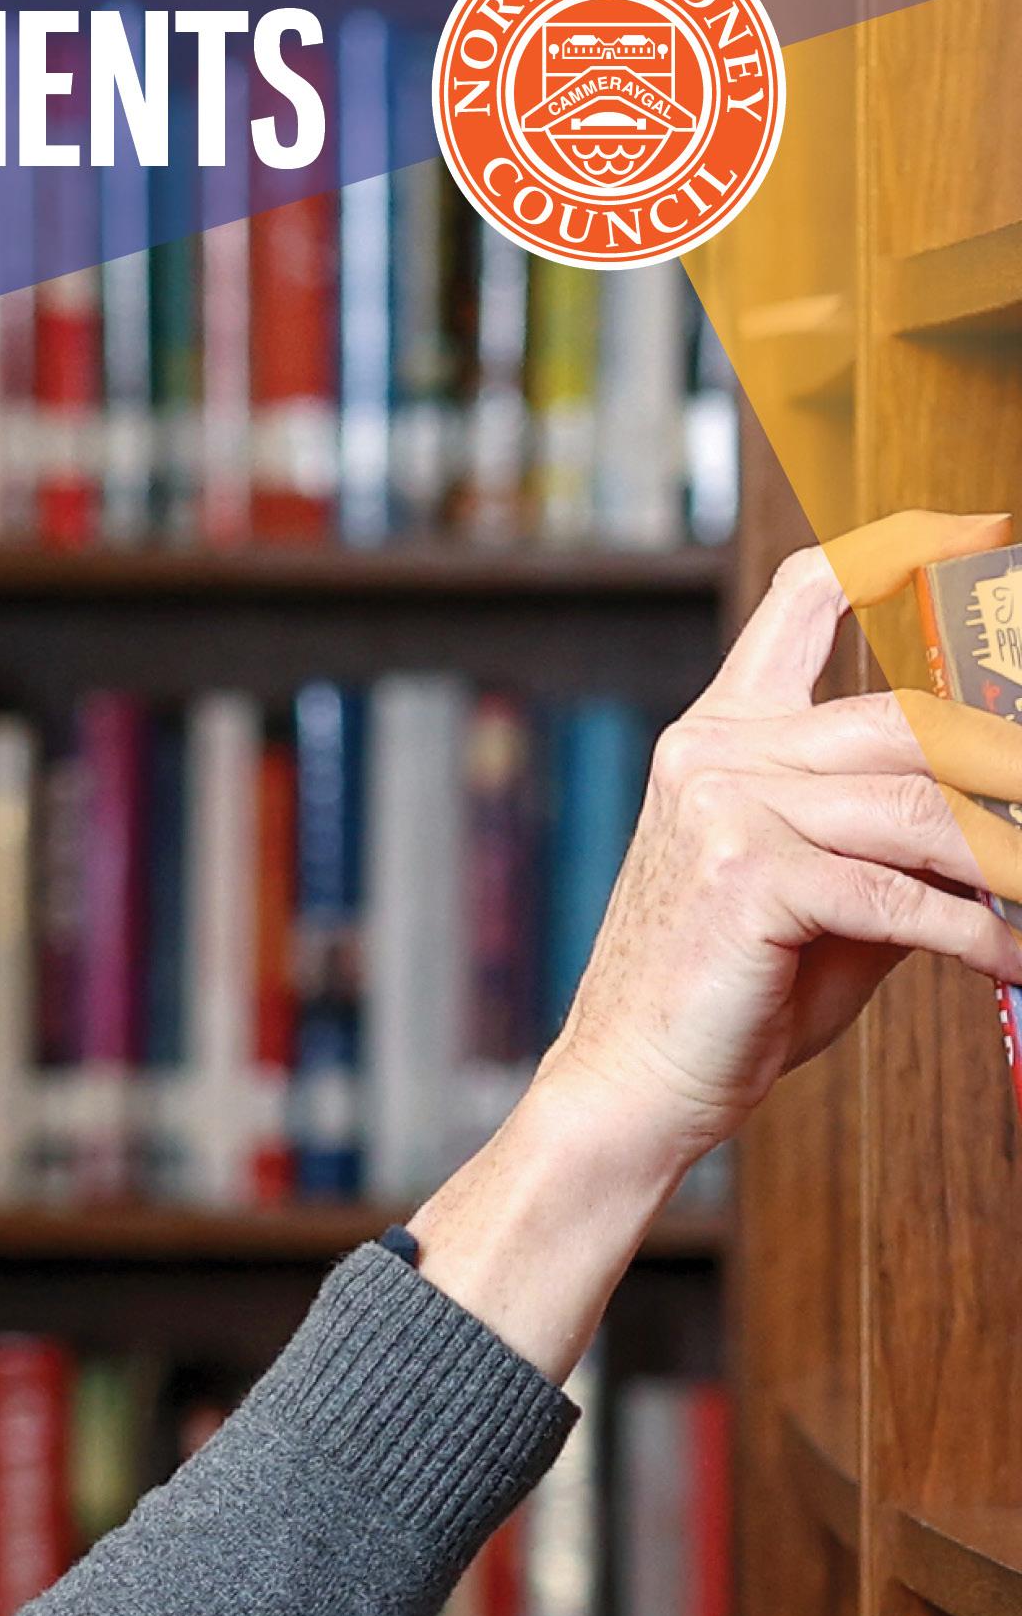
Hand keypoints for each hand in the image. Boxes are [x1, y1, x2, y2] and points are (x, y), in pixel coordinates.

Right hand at [545, 508, 1020, 1176]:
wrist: (631, 1084)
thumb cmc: (728, 994)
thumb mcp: (823, 891)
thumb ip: (896, 834)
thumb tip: (1006, 813)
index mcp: (724, 733)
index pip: (807, 597)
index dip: (898, 548)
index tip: (981, 531)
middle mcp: (718, 750)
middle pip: (908, 718)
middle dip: (1009, 764)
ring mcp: (726, 807)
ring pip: (918, 807)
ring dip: (1009, 860)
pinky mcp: (749, 878)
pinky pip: (900, 893)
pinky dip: (976, 933)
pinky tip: (1012, 959)